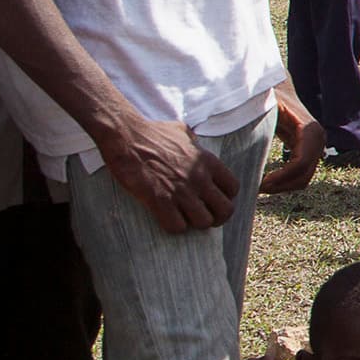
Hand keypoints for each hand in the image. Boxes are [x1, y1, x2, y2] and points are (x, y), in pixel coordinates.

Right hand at [96, 108, 238, 229]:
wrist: (126, 137)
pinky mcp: (160, 200)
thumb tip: (194, 143)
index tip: (212, 199)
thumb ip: (194, 143)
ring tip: (183, 218)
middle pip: (225, 210)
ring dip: (194, 224)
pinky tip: (167, 218)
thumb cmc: (152, 132)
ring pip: (203, 222)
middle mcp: (200, 178)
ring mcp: (181, 190)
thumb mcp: (183, 132)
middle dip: (216, 217)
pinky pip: (177, 226)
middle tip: (202, 216)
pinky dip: (173, 226)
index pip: (233, 188)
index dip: (225, 197)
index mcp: (208, 161)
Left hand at [259, 82, 322, 195]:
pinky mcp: (308, 150)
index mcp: (309, 130)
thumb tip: (239, 129)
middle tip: (255, 189)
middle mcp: (318, 139)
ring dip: (282, 187)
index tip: (258, 184)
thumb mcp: (263, 105)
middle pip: (304, 175)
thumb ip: (255, 118)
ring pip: (304, 178)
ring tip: (258, 186)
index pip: (301, 163)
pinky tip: (265, 180)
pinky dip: (285, 182)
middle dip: (281, 186)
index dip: (281, 178)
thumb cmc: (267, 95)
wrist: (280, 87)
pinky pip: (301, 174)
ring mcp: (316, 146)